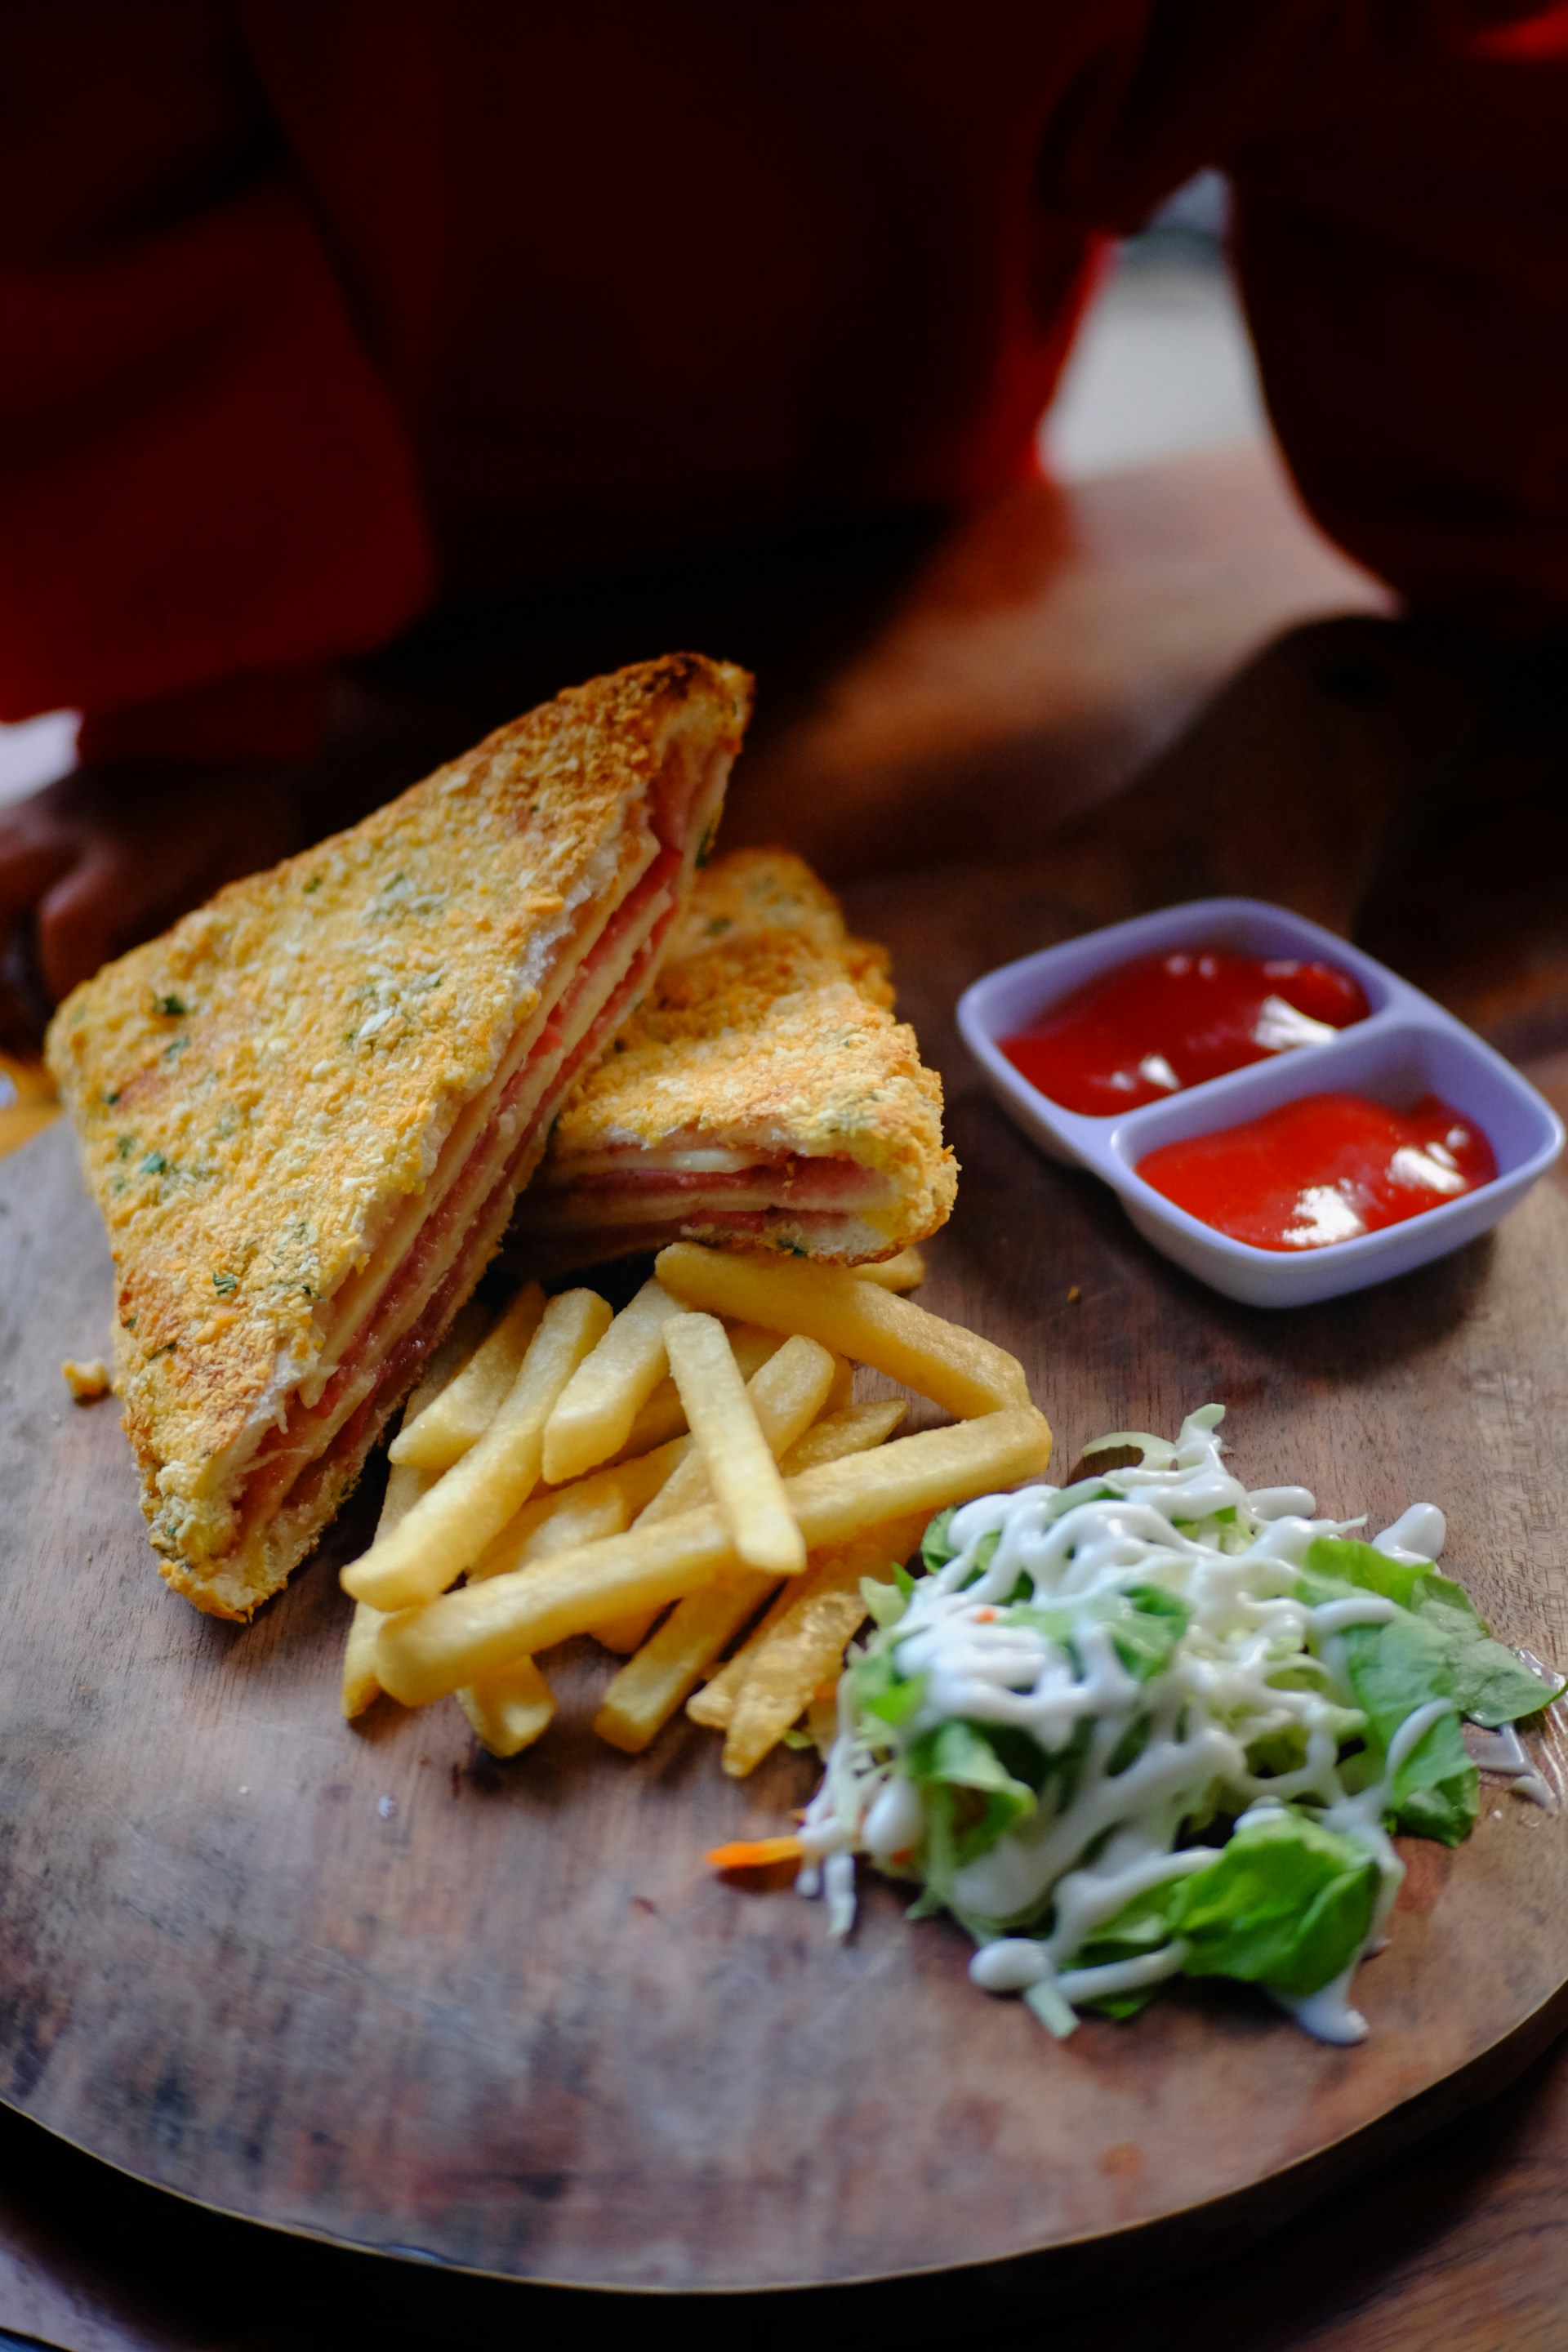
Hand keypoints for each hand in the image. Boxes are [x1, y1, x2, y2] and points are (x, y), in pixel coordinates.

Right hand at [0, 760, 304, 1010]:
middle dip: (0, 980)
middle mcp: (67, 827)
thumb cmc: (242, 828)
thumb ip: (190, 937)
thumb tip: (148, 1000)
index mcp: (130, 850)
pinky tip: (12, 966)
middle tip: (28, 1032)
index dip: (64, 984)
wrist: (224, 741)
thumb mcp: (243, 882)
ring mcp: (36, 813)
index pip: (67, 925)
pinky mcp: (23, 812)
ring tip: (14, 1014)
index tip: (85, 1025)